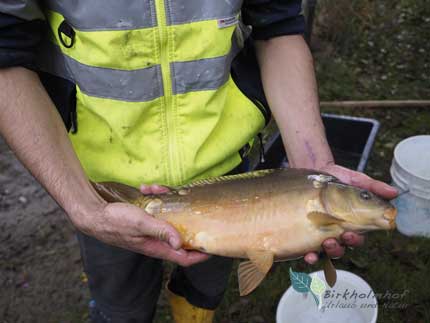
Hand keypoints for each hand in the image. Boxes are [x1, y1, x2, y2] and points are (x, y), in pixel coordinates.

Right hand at [72, 184, 209, 266]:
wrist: (92, 213)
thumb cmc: (114, 221)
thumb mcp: (140, 224)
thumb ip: (161, 231)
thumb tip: (181, 243)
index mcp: (156, 247)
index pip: (184, 257)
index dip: (200, 255)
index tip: (213, 247)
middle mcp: (155, 240)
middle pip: (179, 233)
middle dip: (185, 219)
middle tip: (184, 201)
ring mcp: (149, 230)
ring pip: (167, 217)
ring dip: (166, 201)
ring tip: (155, 188)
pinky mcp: (143, 220)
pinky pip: (155, 209)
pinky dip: (153, 198)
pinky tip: (145, 189)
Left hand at [303, 163, 397, 263]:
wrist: (314, 172)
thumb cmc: (337, 179)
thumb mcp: (355, 180)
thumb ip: (374, 187)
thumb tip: (394, 192)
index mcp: (350, 223)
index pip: (356, 238)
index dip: (354, 240)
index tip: (349, 234)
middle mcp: (335, 232)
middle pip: (340, 248)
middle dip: (337, 248)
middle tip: (332, 241)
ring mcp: (319, 233)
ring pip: (325, 251)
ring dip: (324, 252)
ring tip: (321, 245)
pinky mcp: (305, 232)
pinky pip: (307, 249)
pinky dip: (309, 255)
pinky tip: (308, 255)